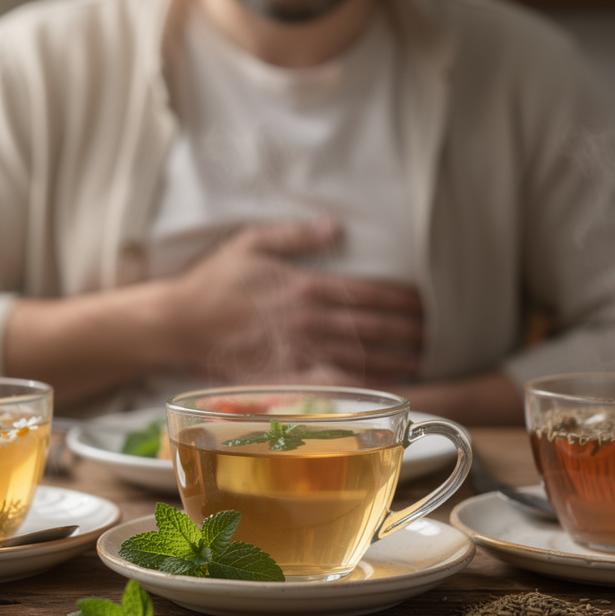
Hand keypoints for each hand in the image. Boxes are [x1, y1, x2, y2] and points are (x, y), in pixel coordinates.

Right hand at [164, 219, 423, 386]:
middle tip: (436, 334)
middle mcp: (307, 321)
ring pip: (357, 356)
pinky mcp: (283, 375)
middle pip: (371, 327)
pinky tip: (379, 391)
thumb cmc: (214, 282)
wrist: (179, 324)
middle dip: (407, 331)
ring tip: (421, 362)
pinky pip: (328, 383)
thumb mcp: (250, 243)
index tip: (426, 302)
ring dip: (392, 360)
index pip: (367, 292)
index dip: (402, 298)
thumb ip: (296, 235)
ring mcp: (297, 351)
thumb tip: (335, 224)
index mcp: (305, 287)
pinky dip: (357, 386)